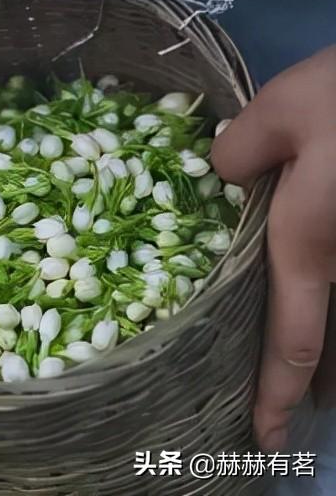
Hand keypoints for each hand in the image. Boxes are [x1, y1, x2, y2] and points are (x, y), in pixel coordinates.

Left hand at [212, 45, 335, 450]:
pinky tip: (330, 296)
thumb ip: (237, 151)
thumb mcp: (281, 107)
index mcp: (313, 243)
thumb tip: (220, 175)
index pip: (293, 339)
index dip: (278, 393)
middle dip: (315, 381)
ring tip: (317, 376)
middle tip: (288, 410)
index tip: (270, 438)